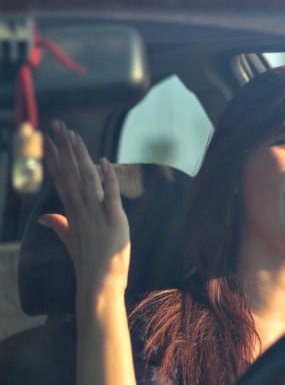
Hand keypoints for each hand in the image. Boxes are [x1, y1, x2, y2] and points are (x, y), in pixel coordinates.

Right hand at [40, 120, 129, 295]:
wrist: (99, 283)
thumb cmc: (88, 262)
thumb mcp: (71, 241)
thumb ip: (59, 225)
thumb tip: (44, 216)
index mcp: (73, 212)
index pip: (61, 179)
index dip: (56, 158)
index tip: (49, 139)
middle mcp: (82, 211)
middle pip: (70, 174)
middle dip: (64, 149)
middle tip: (57, 126)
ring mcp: (97, 215)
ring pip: (87, 181)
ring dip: (81, 157)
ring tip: (75, 136)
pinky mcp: (115, 221)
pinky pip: (111, 196)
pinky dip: (108, 179)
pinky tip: (104, 162)